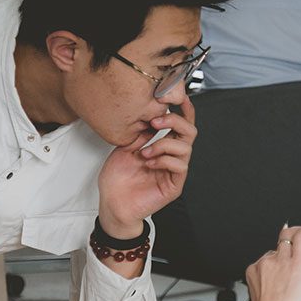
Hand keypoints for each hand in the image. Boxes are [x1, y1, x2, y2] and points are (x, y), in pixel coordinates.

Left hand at [97, 97, 196, 235]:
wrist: (112, 202)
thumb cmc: (117, 178)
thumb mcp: (125, 148)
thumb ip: (141, 134)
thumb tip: (152, 117)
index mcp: (161, 147)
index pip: (179, 127)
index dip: (185, 112)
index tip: (180, 98)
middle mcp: (171, 157)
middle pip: (189, 133)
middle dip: (174, 122)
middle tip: (155, 122)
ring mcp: (174, 171)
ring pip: (185, 148)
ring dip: (163, 145)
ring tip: (144, 153)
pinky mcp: (174, 185)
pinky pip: (179, 166)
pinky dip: (164, 160)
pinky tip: (149, 164)